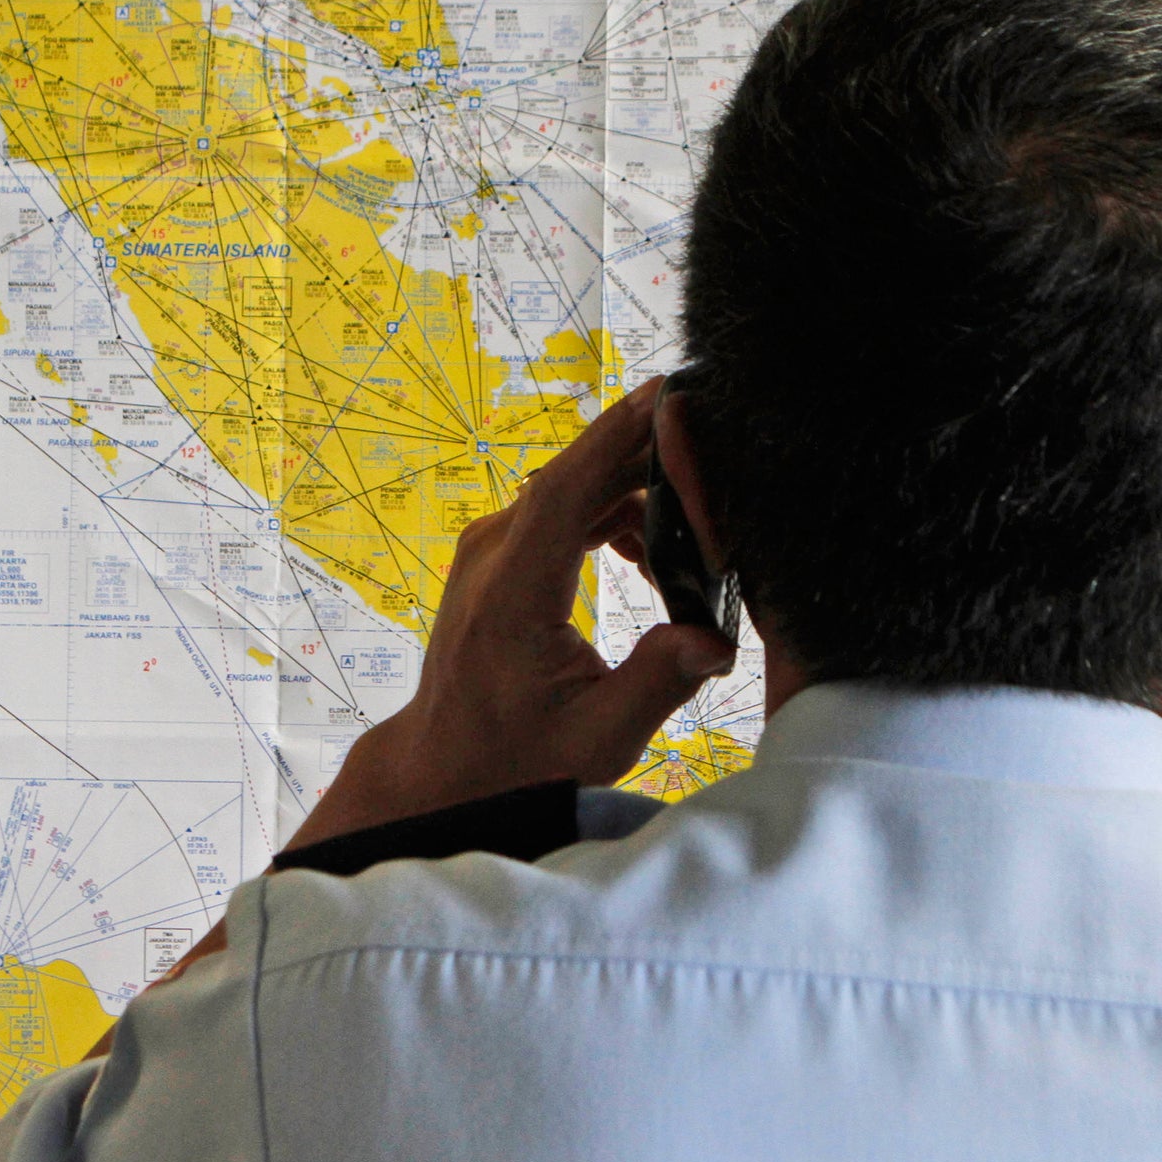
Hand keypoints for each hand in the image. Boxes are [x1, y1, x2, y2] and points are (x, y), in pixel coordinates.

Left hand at [284, 378, 735, 852]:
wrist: (445, 767)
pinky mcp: (501, 554)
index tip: (661, 394)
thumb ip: (659, 683)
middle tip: (714, 452)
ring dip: (636, 494)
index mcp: (512, 594)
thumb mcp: (599, 740)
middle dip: (648, 459)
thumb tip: (716, 639)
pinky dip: (612, 515)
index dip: (614, 437)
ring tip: (697, 533)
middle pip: (576, 477)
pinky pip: (563, 510)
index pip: (564, 491)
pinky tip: (651, 555)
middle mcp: (493, 555)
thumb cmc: (519, 760)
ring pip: (573, 490)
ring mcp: (492, 549)